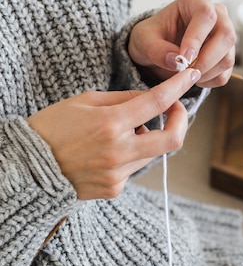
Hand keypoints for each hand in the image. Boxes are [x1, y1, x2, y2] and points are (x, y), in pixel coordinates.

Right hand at [28, 68, 199, 199]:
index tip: (190, 76)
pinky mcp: (114, 188)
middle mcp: (118, 152)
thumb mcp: (84, 101)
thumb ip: (123, 99)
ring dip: (145, 138)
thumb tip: (151, 99)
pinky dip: (128, 156)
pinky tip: (103, 153)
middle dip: (180, 122)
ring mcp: (118, 174)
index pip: (157, 103)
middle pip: (172, 140)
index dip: (178, 88)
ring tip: (117, 133)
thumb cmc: (52, 128)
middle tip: (174, 110)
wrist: (29, 168)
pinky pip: (134, 168)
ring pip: (151, 153)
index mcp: (110, 124)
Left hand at [128, 0, 235, 87]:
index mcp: (196, 1)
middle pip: (226, 35)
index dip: (197, 38)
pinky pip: (224, 74)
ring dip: (206, 73)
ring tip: (184, 74)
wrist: (159, 50)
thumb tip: (176, 61)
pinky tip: (191, 78)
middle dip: (206, 60)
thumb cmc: (152, 37)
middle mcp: (217, 15)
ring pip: (228, 58)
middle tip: (185, 71)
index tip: (184, 57)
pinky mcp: (226, 57)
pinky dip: (208, 81)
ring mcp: (225, 37)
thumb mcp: (144, 40)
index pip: (206, 14)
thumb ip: (156, 49)